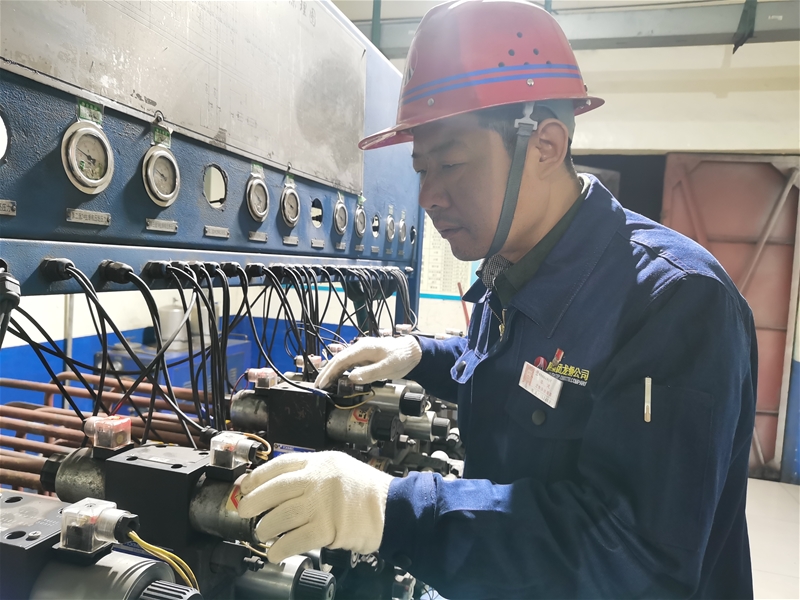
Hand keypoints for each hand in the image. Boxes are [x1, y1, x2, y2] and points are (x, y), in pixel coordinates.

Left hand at [237, 451, 392, 562]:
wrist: (391, 509)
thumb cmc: (366, 491)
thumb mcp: (339, 468)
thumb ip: (312, 474)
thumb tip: (278, 486)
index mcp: (320, 462)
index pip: (280, 465)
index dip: (258, 477)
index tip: (246, 486)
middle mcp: (318, 480)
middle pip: (274, 490)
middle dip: (254, 502)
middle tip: (244, 511)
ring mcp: (321, 504)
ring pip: (280, 517)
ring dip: (265, 528)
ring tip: (262, 534)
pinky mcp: (326, 528)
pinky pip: (293, 540)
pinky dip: (280, 549)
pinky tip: (275, 552)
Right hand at [315, 335, 421, 389]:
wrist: (412, 352)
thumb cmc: (401, 357)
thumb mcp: (387, 367)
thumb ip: (369, 373)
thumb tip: (351, 378)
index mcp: (363, 349)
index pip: (341, 361)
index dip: (329, 372)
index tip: (322, 383)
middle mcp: (359, 349)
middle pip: (338, 361)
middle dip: (327, 373)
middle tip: (317, 386)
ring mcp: (362, 353)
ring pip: (342, 363)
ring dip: (332, 373)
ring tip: (324, 384)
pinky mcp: (365, 358)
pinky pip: (349, 365)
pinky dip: (341, 372)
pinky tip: (338, 379)